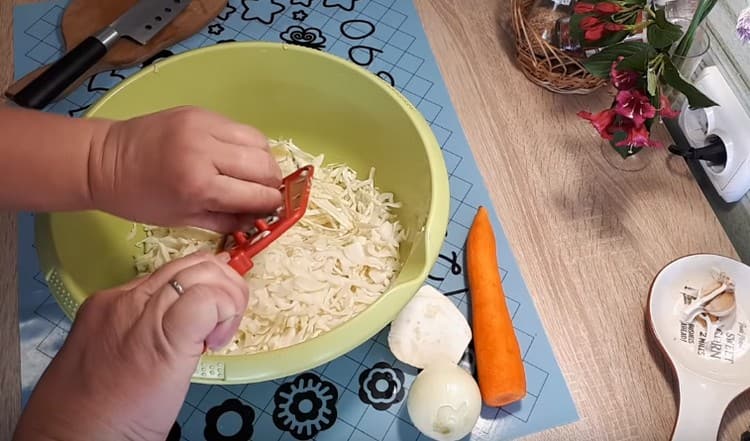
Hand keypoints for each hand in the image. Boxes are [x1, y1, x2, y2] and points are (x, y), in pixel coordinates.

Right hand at [13, 252, 248, 440]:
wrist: (72, 438)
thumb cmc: (90, 412)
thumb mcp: (110, 356)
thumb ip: (141, 332)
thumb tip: (177, 327)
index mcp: (112, 302)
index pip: (173, 273)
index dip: (201, 289)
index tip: (206, 321)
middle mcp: (127, 299)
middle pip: (191, 264)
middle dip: (222, 285)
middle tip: (224, 322)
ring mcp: (144, 313)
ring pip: (204, 272)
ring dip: (228, 299)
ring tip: (220, 335)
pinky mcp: (164, 335)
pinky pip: (207, 300)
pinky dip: (226, 312)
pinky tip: (217, 341)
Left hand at [89, 106, 282, 231]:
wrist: (103, 160)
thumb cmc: (139, 198)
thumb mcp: (182, 219)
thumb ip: (226, 220)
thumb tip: (258, 220)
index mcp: (198, 185)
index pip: (255, 195)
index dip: (269, 205)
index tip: (271, 210)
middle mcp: (205, 151)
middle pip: (264, 165)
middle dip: (272, 183)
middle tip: (265, 193)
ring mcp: (204, 126)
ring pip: (258, 142)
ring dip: (263, 161)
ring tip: (253, 174)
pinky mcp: (201, 112)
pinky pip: (239, 129)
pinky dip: (246, 146)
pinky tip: (235, 158)